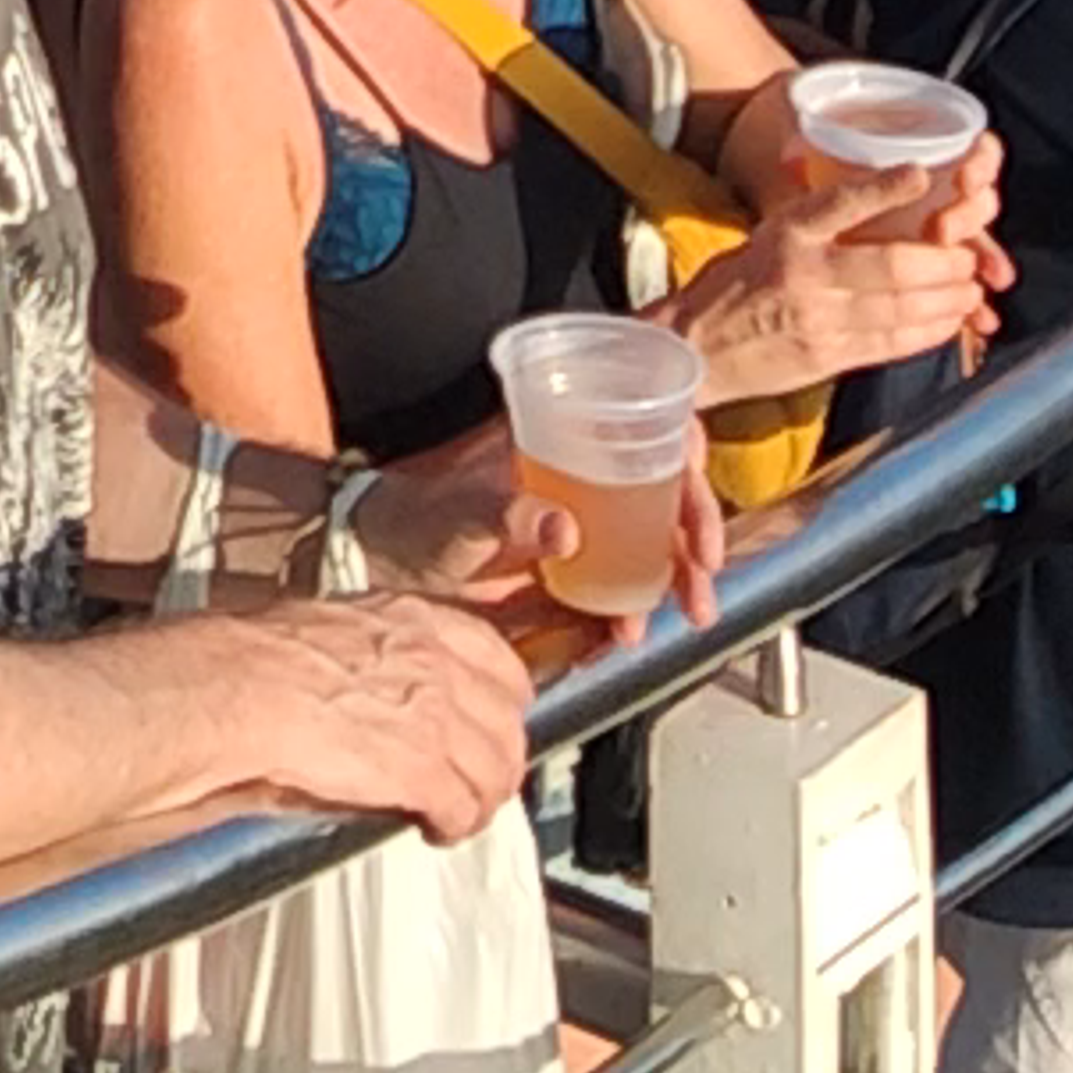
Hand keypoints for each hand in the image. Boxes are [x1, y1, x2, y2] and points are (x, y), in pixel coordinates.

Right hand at [233, 589, 534, 847]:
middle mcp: (437, 661)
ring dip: (481, 800)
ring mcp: (437, 715)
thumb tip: (386, 690)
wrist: (237, 688)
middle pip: (509, 722)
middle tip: (475, 781)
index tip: (487, 723)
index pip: (497, 659)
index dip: (499, 701)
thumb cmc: (257, 658)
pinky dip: (453, 826)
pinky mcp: (423, 769)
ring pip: (497, 770)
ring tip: (456, 816)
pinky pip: (464, 808)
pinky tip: (433, 830)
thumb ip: (379, 651)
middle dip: (497, 758)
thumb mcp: (334, 628)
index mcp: (413, 618)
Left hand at [365, 423, 724, 637]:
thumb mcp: (455, 514)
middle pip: (658, 494)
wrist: (374, 562)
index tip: (697, 516)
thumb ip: (505, 516)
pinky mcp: (557, 574)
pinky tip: (627, 636)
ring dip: (671, 580)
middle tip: (699, 585)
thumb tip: (566, 527)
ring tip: (675, 618)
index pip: (642, 436)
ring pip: (645, 544)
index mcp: (554, 446)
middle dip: (692, 539)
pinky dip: (629, 613)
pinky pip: (610, 590)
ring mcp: (568, 528)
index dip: (685, 469)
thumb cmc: (409, 519)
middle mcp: (570, 482)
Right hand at [683, 141, 1010, 399]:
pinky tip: (949, 322)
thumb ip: (816, 225)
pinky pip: (892, 344)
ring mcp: (819, 320)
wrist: (695, 346)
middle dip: (942, 263)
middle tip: (968, 256)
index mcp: (785, 233)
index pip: (842, 203)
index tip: (922, 174)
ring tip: (970, 289)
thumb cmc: (733, 287)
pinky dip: (929, 333)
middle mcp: (804, 274)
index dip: (886, 189)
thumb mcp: (766, 237)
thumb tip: (875, 201)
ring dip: (946, 300)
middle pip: (891, 266)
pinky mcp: (829, 358)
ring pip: (901, 308)